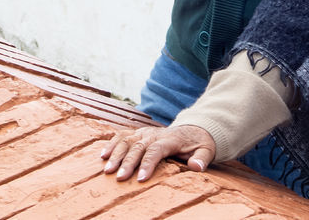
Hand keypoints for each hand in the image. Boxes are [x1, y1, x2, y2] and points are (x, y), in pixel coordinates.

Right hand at [100, 124, 216, 181]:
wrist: (192, 129)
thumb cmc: (198, 144)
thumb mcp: (206, 150)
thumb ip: (202, 159)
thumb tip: (196, 167)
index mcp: (171, 139)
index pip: (156, 150)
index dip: (148, 163)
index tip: (140, 178)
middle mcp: (155, 134)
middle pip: (138, 146)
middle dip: (128, 162)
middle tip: (119, 178)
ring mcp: (145, 132)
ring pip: (127, 140)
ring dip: (116, 154)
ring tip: (107, 169)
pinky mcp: (138, 132)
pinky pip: (122, 135)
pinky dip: (112, 143)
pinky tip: (102, 155)